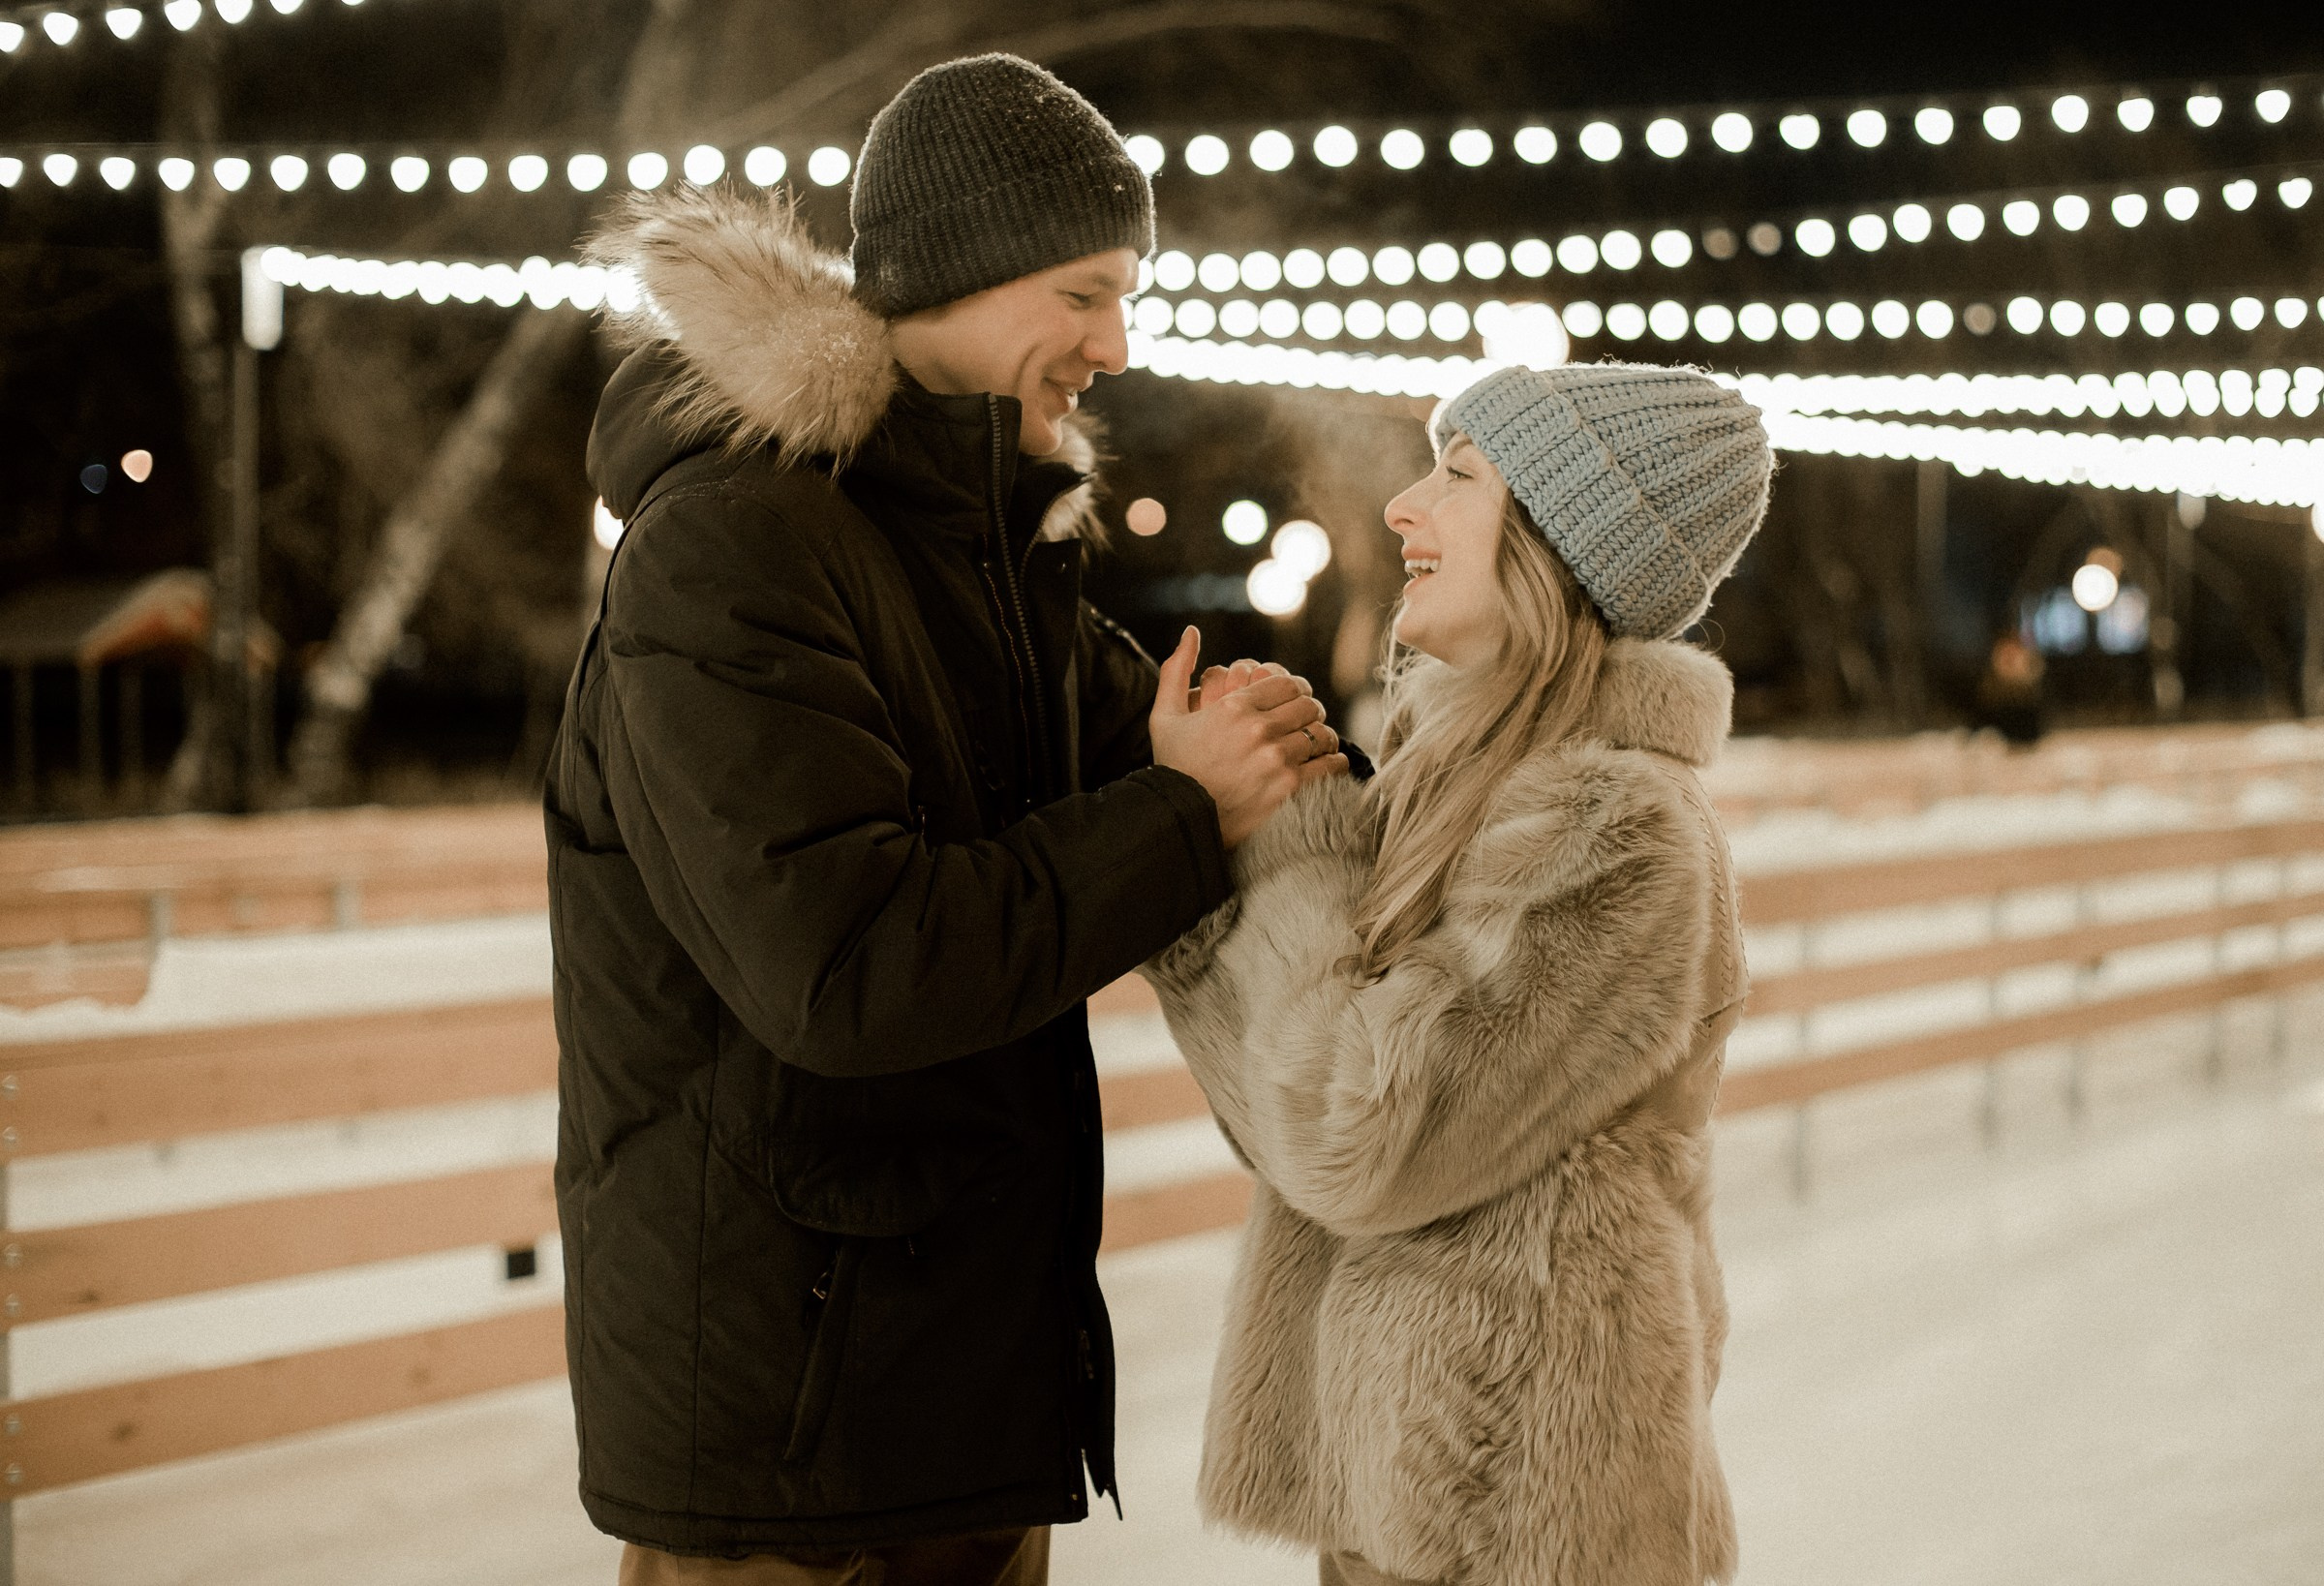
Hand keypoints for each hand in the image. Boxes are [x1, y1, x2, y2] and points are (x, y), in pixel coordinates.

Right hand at [1151, 628, 1346, 848]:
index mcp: (1234, 707)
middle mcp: (1258, 730)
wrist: (1178, 818)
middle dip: (1309, 712)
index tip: (1294, 701)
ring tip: (1317, 744)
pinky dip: (1333, 762)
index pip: (1288, 684)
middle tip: (1306, 723)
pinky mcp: (1289, 789)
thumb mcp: (1164, 716)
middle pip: (1308, 706)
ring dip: (1322, 737)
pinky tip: (1326, 764)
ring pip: (1321, 734)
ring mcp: (1276, 759)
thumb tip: (1191, 632)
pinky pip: (1328, 765)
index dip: (1295, 690)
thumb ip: (1176, 670)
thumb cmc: (1172, 767)